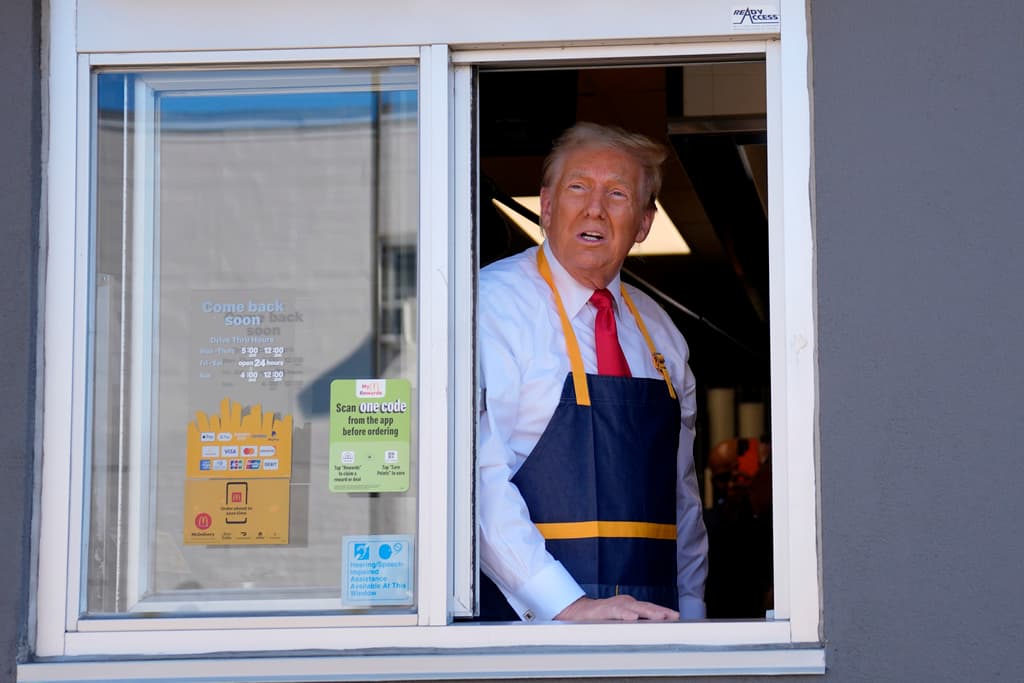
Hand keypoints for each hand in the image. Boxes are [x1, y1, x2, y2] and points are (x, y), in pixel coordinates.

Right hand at [554, 595, 678, 621]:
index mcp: (630, 605)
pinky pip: (616, 612)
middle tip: (674, 616)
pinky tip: (633, 618)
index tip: (676, 616)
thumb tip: (651, 632)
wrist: (577, 612)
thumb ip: (633, 623)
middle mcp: (624, 602)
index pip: (650, 607)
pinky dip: (625, 614)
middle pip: (646, 606)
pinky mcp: (603, 610)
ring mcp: (614, 605)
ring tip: (660, 616)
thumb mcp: (620, 620)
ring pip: (634, 607)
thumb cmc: (600, 617)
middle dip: (660, 611)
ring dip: (648, 612)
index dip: (663, 611)